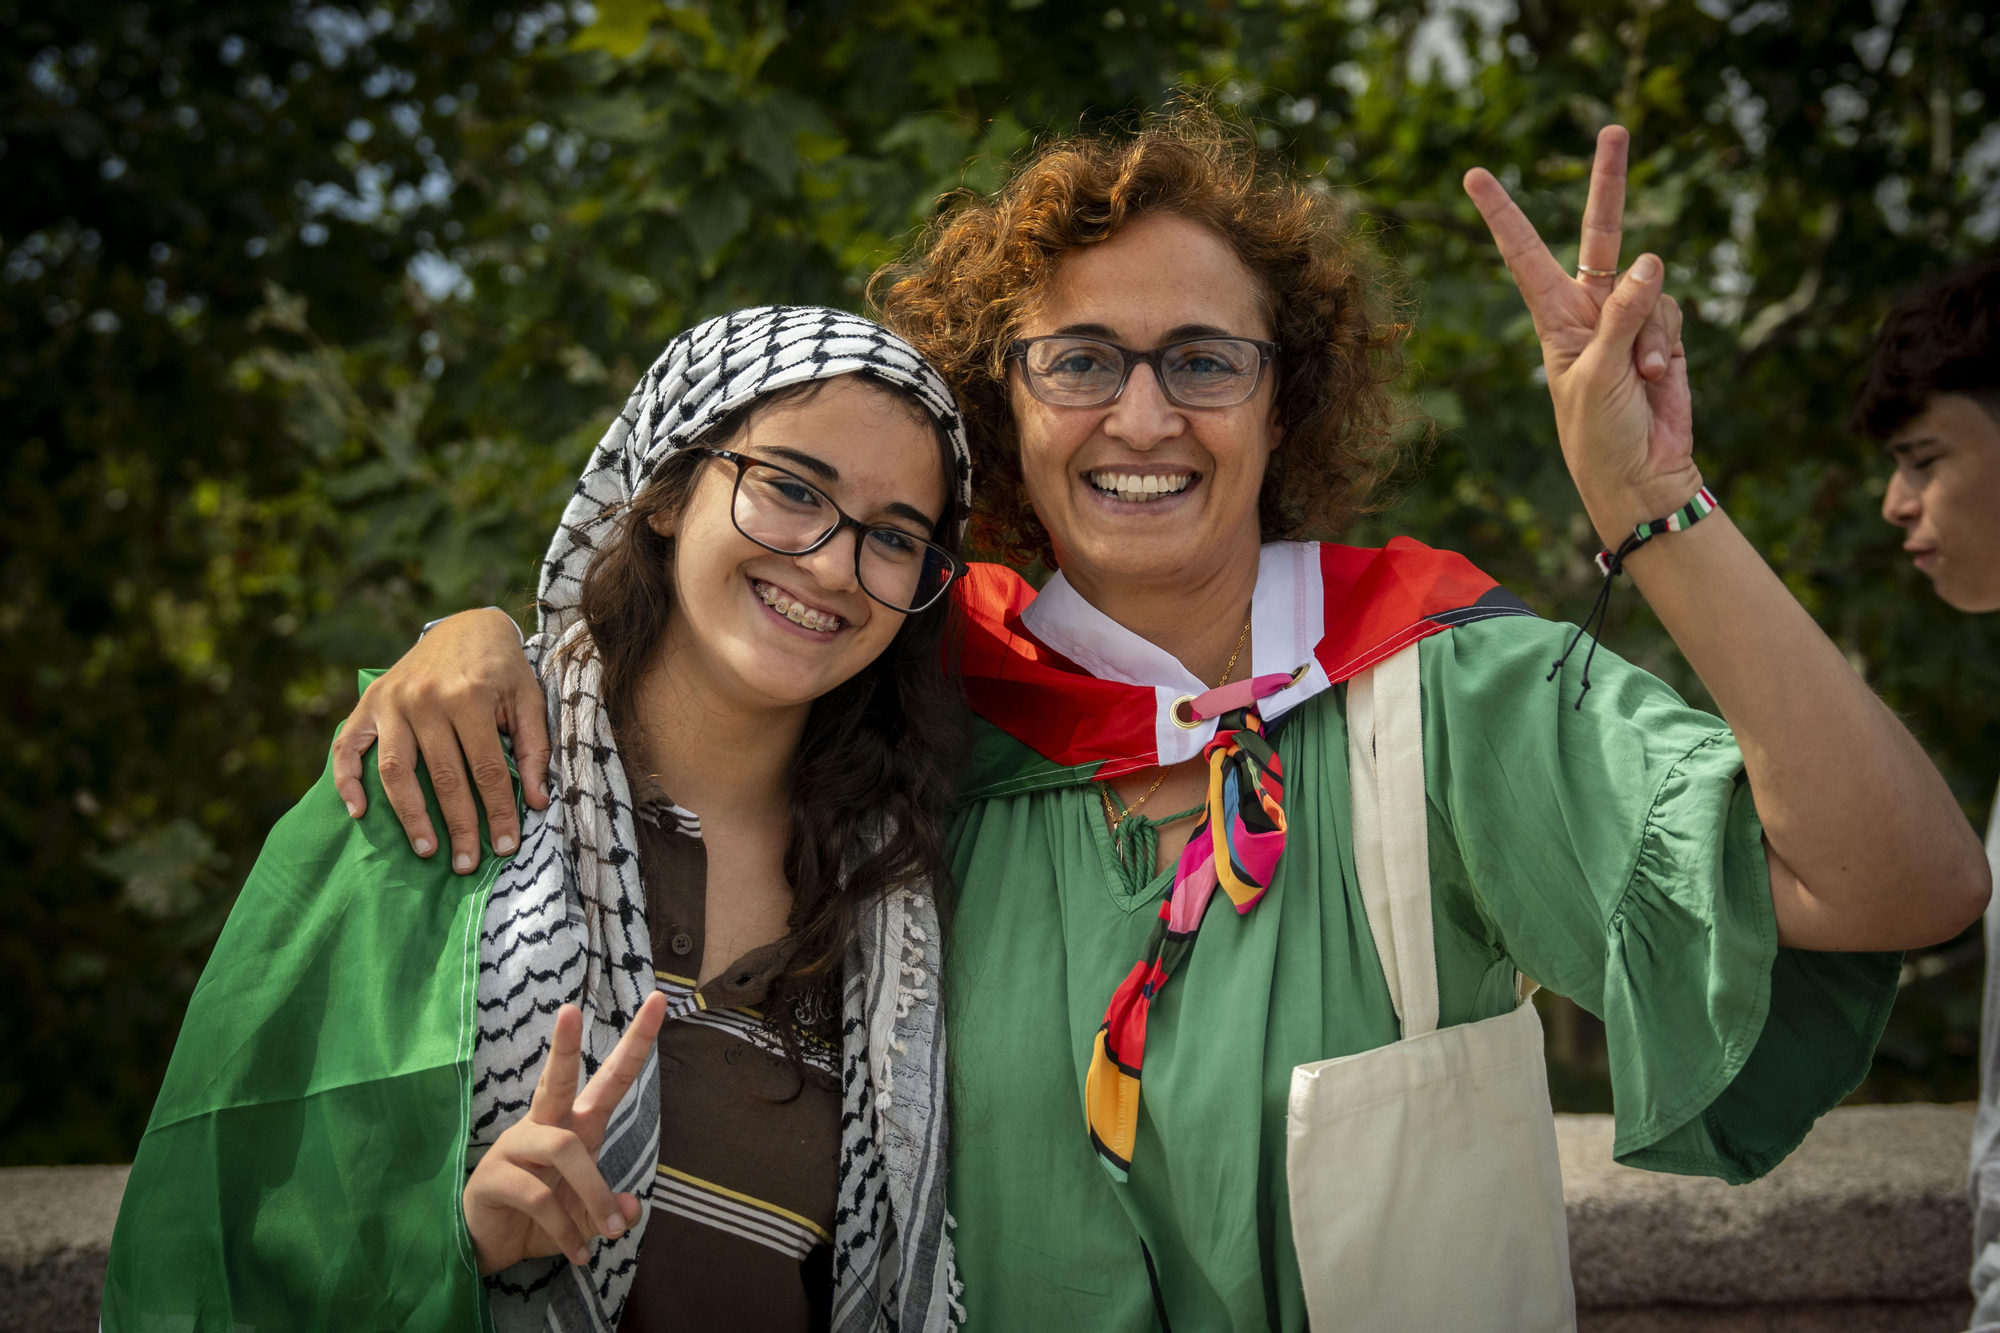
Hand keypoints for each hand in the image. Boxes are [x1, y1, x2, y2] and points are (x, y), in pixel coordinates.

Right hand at [331, 607, 550, 872]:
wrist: (467, 625)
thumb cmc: (502, 668)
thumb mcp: (528, 698)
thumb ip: (534, 748)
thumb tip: (537, 802)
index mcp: (470, 696)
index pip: (487, 769)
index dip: (498, 811)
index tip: (506, 846)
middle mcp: (426, 699)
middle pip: (443, 777)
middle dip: (458, 826)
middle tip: (467, 864)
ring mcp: (391, 701)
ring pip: (395, 770)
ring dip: (409, 815)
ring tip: (426, 849)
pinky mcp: (369, 703)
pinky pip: (348, 747)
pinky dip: (347, 781)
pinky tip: (358, 813)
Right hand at [462, 993, 667, 1275]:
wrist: (490, 1248)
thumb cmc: (542, 1218)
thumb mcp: (588, 1217)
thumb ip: (612, 1211)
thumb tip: (632, 1209)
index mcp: (574, 1124)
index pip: (609, 1077)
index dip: (635, 1042)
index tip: (658, 1003)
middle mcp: (544, 1126)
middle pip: (556, 1080)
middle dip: (564, 1045)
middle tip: (569, 1008)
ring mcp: (514, 1149)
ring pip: (563, 1149)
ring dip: (594, 1193)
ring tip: (609, 1233)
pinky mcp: (493, 1179)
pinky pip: (539, 1197)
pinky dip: (567, 1230)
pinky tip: (578, 1254)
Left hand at [1463, 125, 1697, 546]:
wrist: (1641, 475)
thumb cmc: (1599, 434)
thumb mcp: (1597, 374)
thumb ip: (1621, 316)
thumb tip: (1650, 260)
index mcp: (1554, 318)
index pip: (1524, 254)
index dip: (1503, 214)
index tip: (1474, 175)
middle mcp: (1589, 310)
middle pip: (1601, 233)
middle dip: (1609, 183)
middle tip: (1612, 129)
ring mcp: (1629, 319)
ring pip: (1651, 287)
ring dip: (1650, 331)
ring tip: (1641, 375)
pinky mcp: (1663, 334)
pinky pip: (1672, 312)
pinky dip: (1668, 342)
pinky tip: (1658, 376)